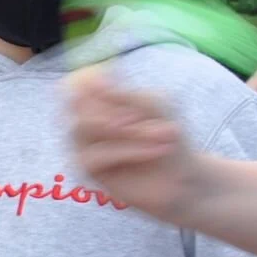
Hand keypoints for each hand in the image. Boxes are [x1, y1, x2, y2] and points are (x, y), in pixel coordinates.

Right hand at [67, 71, 194, 221]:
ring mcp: (83, 145)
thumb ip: (127, 95)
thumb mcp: (157, 106)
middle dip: (112, 108)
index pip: (79, 85)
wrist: (182, 177)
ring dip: (128, 130)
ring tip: (163, 134)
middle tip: (141, 116)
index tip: (117, 82)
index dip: (90, 83)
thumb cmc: (169, 137)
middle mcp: (87, 121)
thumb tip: (94, 80)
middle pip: (75, 104)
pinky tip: (155, 151)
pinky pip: (95, 155)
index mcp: (100, 102)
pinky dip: (129, 151)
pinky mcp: (87, 169)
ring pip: (84, 128)